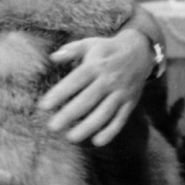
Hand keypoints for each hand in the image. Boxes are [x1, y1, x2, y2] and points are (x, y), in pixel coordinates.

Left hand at [38, 29, 151, 145]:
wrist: (140, 51)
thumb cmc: (107, 49)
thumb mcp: (89, 44)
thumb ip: (70, 50)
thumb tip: (53, 57)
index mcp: (95, 65)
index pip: (75, 81)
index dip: (60, 93)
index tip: (44, 106)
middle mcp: (108, 80)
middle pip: (88, 100)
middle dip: (70, 114)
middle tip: (52, 127)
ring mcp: (121, 93)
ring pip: (104, 113)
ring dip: (88, 126)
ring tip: (70, 137)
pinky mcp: (130, 102)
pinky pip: (121, 119)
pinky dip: (111, 131)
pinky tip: (97, 141)